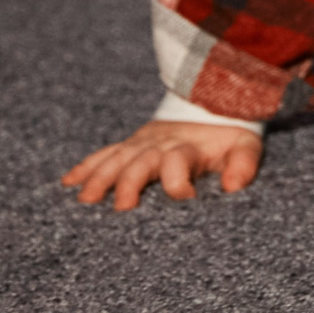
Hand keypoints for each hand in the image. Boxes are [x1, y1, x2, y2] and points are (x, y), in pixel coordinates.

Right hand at [62, 120, 262, 210]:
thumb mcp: (246, 145)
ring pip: (115, 159)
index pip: (178, 162)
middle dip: (129, 183)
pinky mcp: (129, 144)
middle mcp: (160, 144)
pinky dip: (86, 166)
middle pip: (140, 163)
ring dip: (99, 178)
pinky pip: (104, 153)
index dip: (178, 182)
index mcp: (189, 147)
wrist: (213, 103)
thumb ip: (244, 164)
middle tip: (121, 209)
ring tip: (85, 200)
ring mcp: (140, 143)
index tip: (181, 200)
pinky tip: (68, 182)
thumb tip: (233, 187)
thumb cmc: (229, 135)